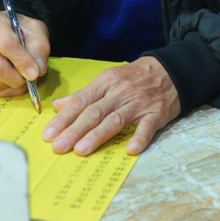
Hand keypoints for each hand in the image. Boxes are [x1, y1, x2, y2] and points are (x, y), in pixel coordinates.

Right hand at [0, 10, 49, 96]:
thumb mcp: (36, 32)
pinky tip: (14, 81)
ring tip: (24, 78)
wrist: (7, 31)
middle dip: (17, 79)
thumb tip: (37, 72)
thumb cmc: (22, 30)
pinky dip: (6, 90)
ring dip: (13, 86)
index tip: (35, 73)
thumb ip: (39, 50)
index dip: (22, 61)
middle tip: (32, 78)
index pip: (6, 44)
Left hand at [42, 56, 180, 155]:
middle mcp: (120, 92)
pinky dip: (140, 137)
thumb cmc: (134, 78)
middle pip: (94, 112)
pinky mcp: (157, 113)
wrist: (170, 70)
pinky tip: (130, 149)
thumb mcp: (108, 79)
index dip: (64, 118)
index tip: (48, 134)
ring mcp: (139, 103)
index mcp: (105, 82)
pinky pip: (147, 126)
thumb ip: (84, 94)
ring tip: (81, 150)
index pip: (81, 101)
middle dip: (75, 130)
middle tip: (59, 147)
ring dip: (97, 135)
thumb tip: (57, 105)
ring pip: (115, 120)